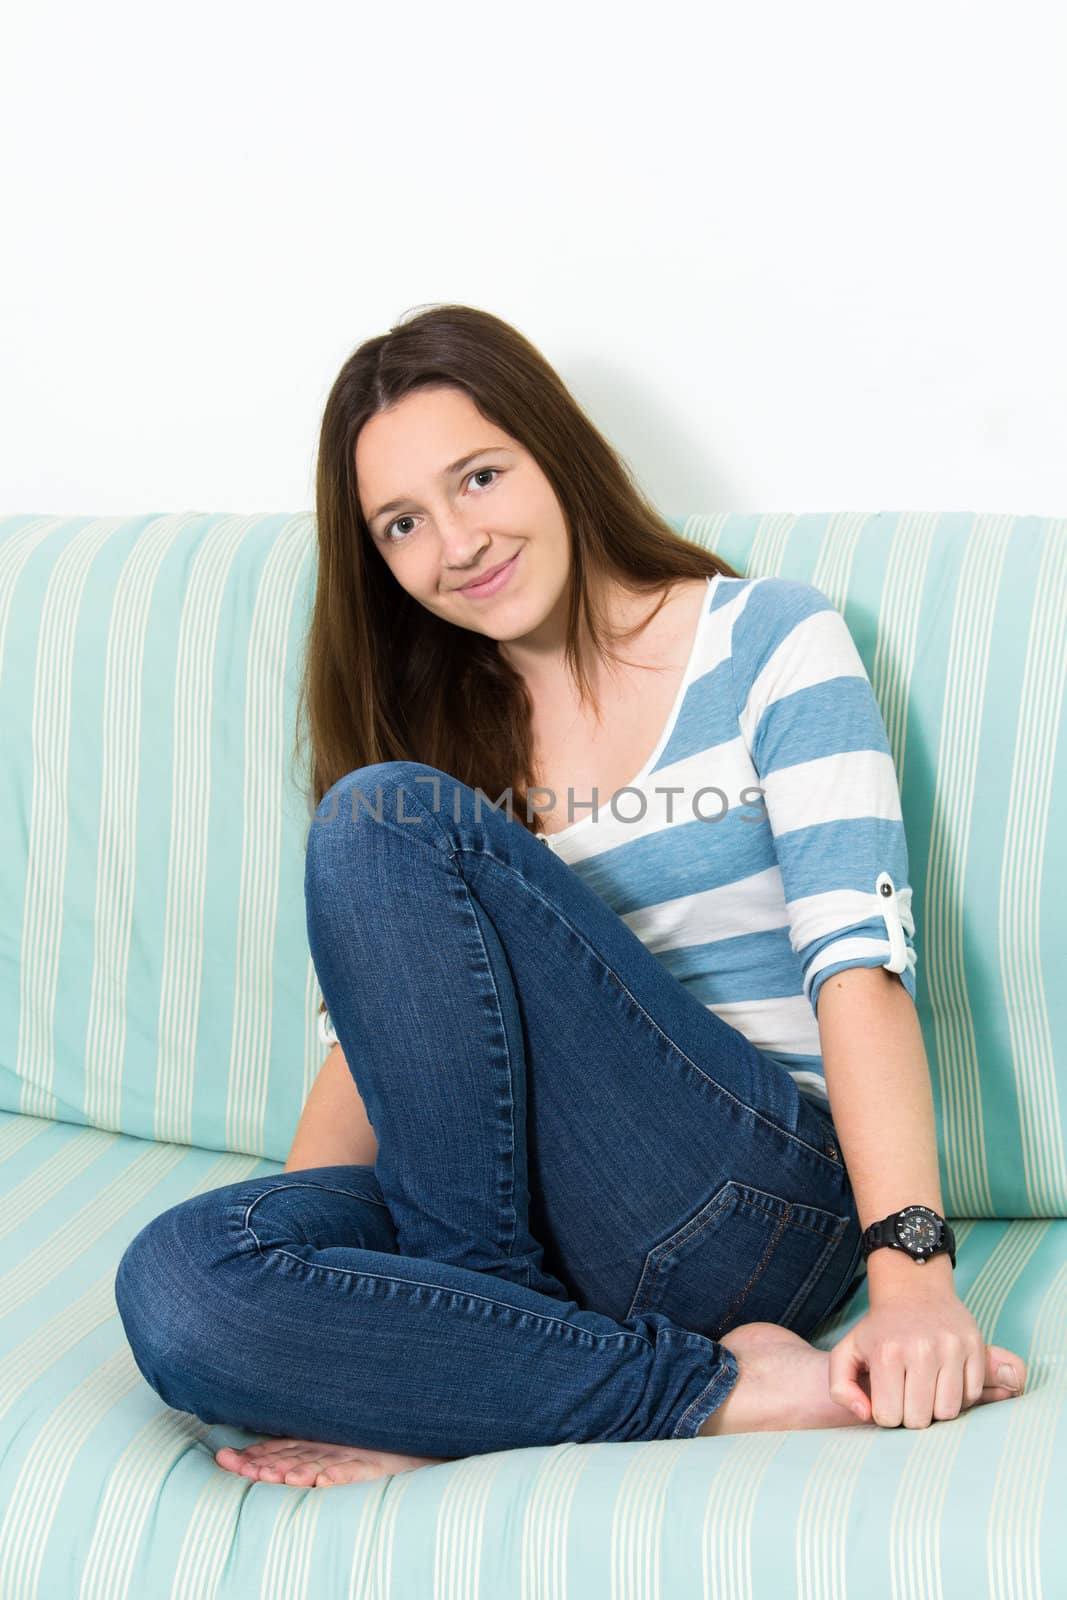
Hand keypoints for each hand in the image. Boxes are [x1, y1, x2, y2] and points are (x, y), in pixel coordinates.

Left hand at [828, 1289, 1027, 1428]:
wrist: (912, 1288)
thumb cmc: (878, 1328)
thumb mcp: (846, 1351)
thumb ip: (840, 1388)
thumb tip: (865, 1414)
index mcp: (886, 1353)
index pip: (888, 1417)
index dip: (886, 1413)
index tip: (887, 1397)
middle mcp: (921, 1350)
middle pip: (920, 1420)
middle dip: (910, 1415)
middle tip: (906, 1395)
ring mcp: (951, 1348)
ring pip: (948, 1412)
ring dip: (936, 1409)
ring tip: (926, 1390)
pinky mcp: (974, 1346)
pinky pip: (972, 1396)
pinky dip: (959, 1397)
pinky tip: (944, 1381)